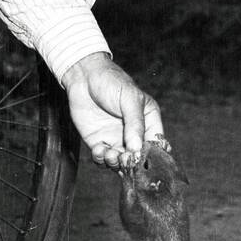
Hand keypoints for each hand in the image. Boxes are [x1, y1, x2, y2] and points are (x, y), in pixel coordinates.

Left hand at [61, 51, 162, 167]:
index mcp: (148, 121)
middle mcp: (133, 134)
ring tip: (111, 154)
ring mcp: (116, 139)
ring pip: (120, 163)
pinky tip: (99, 149)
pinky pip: (102, 159)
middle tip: (125, 158)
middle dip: (132, 162)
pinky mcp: (98, 142)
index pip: (156, 144)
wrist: (84, 77)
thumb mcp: (129, 99)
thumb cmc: (112, 81)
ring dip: (116, 163)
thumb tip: (137, 149)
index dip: (152, 155)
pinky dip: (101, 159)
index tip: (143, 158)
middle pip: (138, 158)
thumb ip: (135, 124)